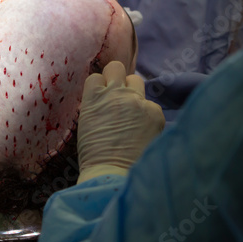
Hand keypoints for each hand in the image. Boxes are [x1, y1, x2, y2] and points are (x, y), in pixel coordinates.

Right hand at [77, 61, 164, 182]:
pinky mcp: (155, 112)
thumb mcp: (87, 122)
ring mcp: (137, 101)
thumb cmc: (94, 154)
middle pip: (116, 67)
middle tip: (117, 96)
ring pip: (136, 80)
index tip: (101, 98)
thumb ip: (97, 105)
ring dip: (133, 92)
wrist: (112, 174)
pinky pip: (151, 105)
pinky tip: (142, 133)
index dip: (99, 87)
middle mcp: (115, 93)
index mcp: (93, 97)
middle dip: (117, 79)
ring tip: (131, 113)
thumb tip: (107, 98)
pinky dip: (147, 116)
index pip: (96, 76)